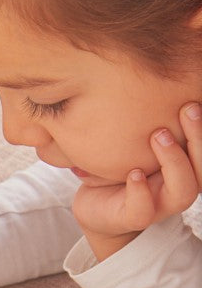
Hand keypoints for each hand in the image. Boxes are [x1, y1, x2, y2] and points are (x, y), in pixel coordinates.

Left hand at [72, 101, 200, 260]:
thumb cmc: (118, 171)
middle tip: (187, 108)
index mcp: (184, 165)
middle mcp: (178, 184)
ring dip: (175, 160)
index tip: (198, 96)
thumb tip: (139, 69)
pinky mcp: (134, 217)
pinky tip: (134, 174)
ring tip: (158, 136)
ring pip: (185, 189)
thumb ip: (143, 122)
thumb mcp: (132, 144)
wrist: (95, 210)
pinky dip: (140, 190)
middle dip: (199, 135)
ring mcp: (160, 204)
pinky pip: (144, 208)